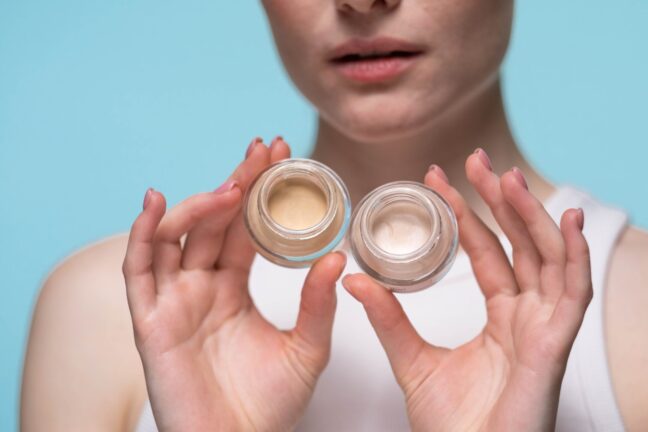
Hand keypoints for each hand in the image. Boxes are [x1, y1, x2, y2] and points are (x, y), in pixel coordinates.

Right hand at [122, 138, 345, 431]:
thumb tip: (338, 257)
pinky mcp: (150, 322)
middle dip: (235, 185)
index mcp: (232, 289)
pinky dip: (142, 235)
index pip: (242, 229)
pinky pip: (137, 272)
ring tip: (231, 186)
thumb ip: (317, 304)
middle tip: (261, 152)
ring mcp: (173, 301)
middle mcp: (200, 288)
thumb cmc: (270, 406)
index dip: (257, 193)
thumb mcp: (307, 348)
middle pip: (212, 224)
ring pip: (175, 238)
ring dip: (199, 206)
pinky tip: (157, 203)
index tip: (279, 157)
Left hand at [342, 150, 591, 431]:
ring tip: (508, 177)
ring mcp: (545, 329)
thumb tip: (354, 277)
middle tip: (477, 160)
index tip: (441, 179)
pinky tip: (571, 220)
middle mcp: (528, 317)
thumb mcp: (411, 360)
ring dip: (533, 216)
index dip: (469, 214)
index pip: (488, 252)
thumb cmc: (451, 426)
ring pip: (549, 259)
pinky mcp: (556, 347)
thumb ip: (388, 318)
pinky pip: (575, 294)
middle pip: (521, 245)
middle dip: (502, 200)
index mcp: (502, 319)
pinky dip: (577, 256)